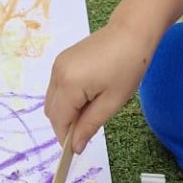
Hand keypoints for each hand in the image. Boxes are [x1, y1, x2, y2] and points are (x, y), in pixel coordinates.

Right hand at [45, 20, 151, 150]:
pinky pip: (57, 87)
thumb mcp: (112, 102)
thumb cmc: (128, 67)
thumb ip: (89, 125)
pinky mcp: (62, 60)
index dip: (66, 138)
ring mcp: (58, 64)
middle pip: (51, 112)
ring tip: (92, 109)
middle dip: (65, 125)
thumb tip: (75, 147)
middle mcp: (57, 73)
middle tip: (89, 128)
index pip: (59, 121)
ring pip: (52, 100)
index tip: (78, 150)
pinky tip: (88, 96)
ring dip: (66, 112)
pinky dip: (67, 98)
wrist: (131, 32)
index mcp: (69, 84)